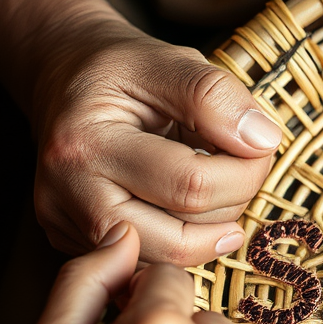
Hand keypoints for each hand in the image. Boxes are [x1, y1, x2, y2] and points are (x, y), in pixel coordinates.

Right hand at [0, 0, 282, 264]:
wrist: (60, 78)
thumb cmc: (118, 70)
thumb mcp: (167, 59)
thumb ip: (214, 94)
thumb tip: (262, 140)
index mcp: (85, 142)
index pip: (191, 184)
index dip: (246, 171)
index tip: (259, 145)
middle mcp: (64, 193)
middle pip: (178, 237)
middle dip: (231, 207)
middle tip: (242, 170)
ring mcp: (64, 226)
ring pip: (165, 262)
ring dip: (209, 232)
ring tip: (215, 187)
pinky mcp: (72, 244)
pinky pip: (146, 264)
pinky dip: (181, 241)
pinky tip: (186, 207)